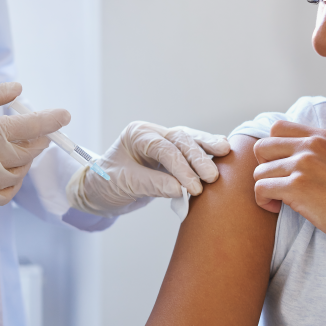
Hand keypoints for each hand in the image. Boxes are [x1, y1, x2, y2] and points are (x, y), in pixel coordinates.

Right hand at [0, 82, 69, 207]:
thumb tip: (18, 90)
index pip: (29, 127)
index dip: (50, 120)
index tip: (64, 115)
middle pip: (28, 151)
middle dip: (38, 138)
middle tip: (37, 129)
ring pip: (18, 174)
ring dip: (25, 159)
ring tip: (20, 146)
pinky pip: (4, 196)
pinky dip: (13, 184)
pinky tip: (10, 171)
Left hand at [67, 122, 230, 215]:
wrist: (100, 191)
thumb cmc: (106, 184)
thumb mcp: (125, 184)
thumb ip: (152, 184)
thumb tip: (180, 189)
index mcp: (137, 135)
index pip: (163, 148)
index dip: (180, 167)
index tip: (193, 187)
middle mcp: (153, 133)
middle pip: (181, 140)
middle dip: (198, 157)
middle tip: (212, 176)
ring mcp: (164, 142)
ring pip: (190, 140)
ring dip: (207, 149)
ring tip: (226, 153)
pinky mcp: (173, 155)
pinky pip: (192, 151)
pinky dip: (206, 153)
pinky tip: (222, 154)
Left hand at [252, 120, 325, 250]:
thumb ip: (318, 151)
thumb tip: (287, 155)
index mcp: (322, 136)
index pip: (277, 128)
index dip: (272, 149)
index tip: (281, 167)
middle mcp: (311, 145)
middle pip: (262, 147)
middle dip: (264, 167)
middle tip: (276, 184)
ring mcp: (303, 164)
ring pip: (259, 171)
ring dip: (265, 188)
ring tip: (279, 200)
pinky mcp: (297, 187)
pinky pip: (260, 188)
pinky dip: (263, 201)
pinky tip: (277, 208)